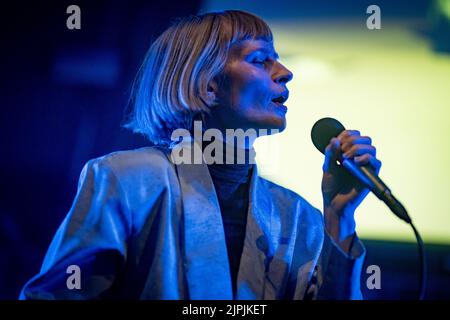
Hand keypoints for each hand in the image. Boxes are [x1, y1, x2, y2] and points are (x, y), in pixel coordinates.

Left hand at [321, 130, 381, 249]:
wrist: (334, 203)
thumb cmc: (331, 186)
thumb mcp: (327, 167)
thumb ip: (330, 153)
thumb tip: (335, 139)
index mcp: (348, 153)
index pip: (353, 135)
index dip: (346, 134)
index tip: (337, 143)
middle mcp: (359, 157)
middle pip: (364, 138)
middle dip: (352, 140)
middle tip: (341, 152)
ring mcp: (366, 166)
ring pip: (371, 147)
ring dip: (357, 148)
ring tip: (345, 159)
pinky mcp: (371, 175)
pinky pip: (376, 161)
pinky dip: (366, 158)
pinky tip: (355, 162)